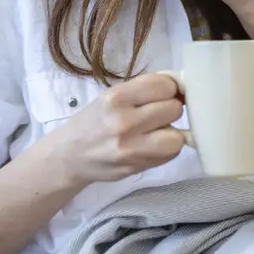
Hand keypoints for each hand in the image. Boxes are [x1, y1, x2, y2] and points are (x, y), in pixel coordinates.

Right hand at [45, 73, 184, 186]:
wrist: (70, 156)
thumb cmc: (96, 120)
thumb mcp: (113, 95)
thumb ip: (146, 89)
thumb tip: (182, 86)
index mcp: (117, 97)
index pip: (164, 85)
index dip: (171, 88)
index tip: (166, 93)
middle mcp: (123, 122)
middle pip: (174, 109)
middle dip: (171, 109)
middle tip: (159, 113)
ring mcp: (130, 149)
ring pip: (177, 137)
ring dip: (173, 133)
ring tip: (158, 131)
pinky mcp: (137, 167)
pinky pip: (170, 155)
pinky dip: (168, 149)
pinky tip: (153, 145)